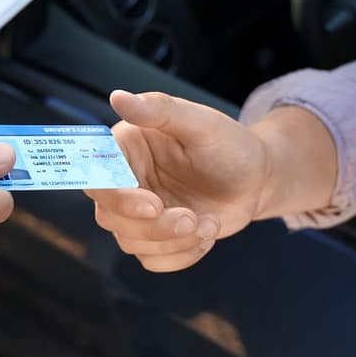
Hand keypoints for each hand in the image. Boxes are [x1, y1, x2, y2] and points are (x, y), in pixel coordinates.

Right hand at [85, 91, 272, 271]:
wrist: (257, 179)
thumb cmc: (229, 144)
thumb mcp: (200, 122)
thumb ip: (159, 110)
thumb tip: (118, 96)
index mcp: (126, 147)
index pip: (98, 176)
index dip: (118, 196)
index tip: (153, 205)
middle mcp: (124, 179)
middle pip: (109, 215)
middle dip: (152, 226)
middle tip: (191, 219)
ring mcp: (137, 211)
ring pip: (130, 241)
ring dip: (172, 242)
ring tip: (209, 224)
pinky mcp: (154, 236)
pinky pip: (151, 259)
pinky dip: (180, 255)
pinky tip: (206, 234)